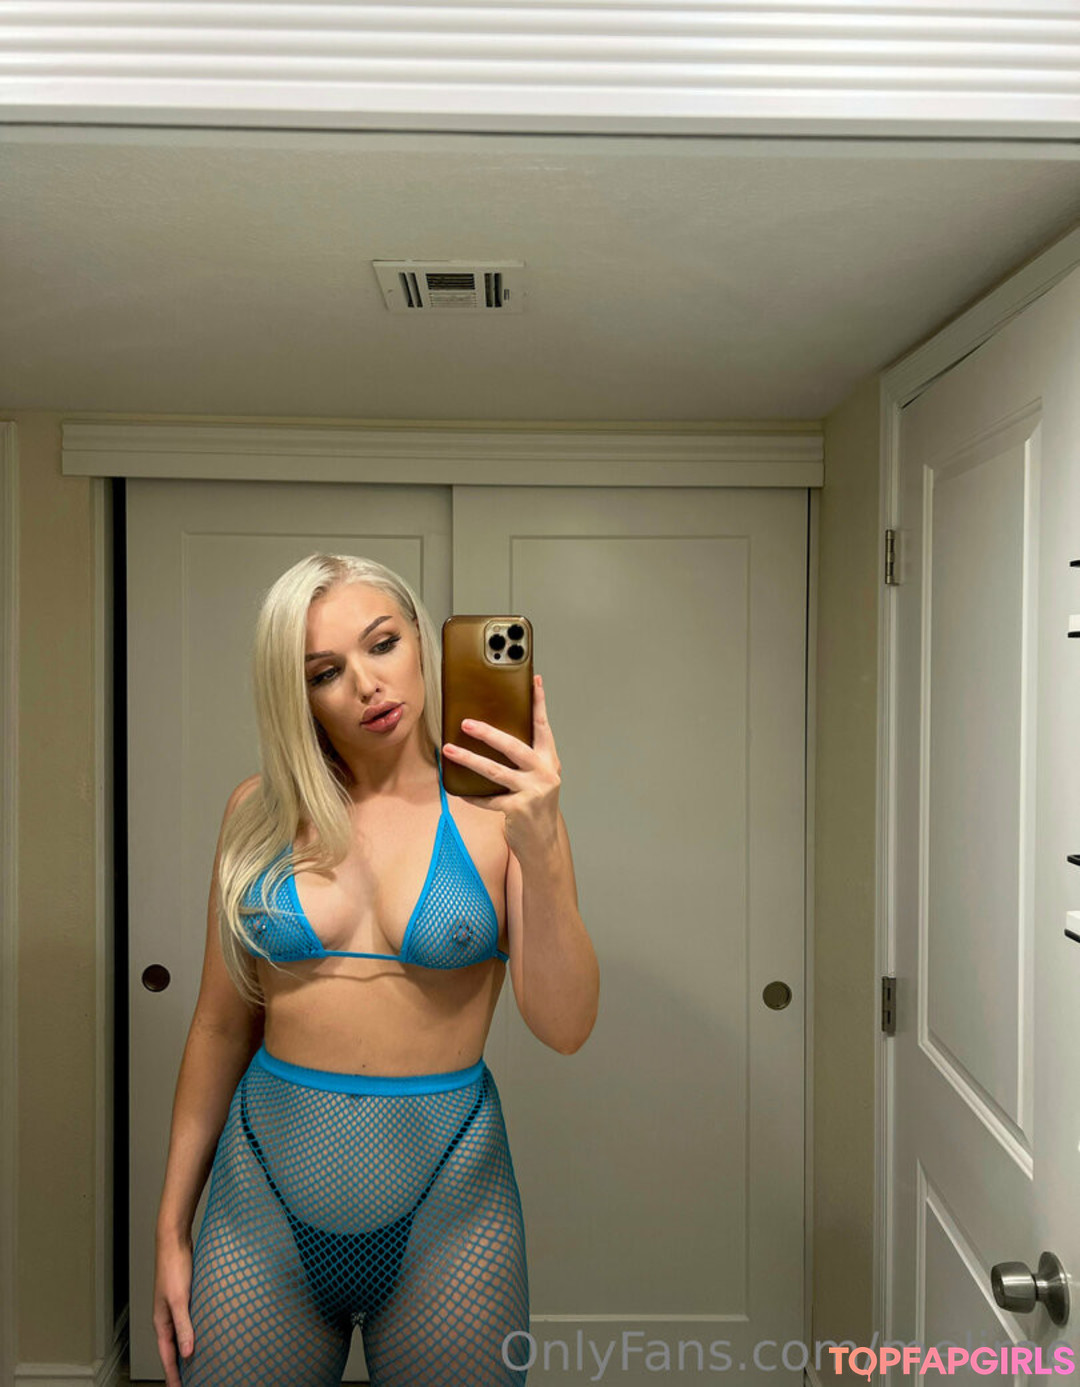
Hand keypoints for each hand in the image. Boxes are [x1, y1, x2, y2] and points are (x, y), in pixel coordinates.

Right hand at [153, 1233, 194, 1385]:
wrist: (174, 1242)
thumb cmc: (174, 1267)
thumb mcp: (179, 1299)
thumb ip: (184, 1326)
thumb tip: (188, 1353)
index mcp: (161, 1322)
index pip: (167, 1356)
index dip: (172, 1374)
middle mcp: (166, 1318)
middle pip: (171, 1349)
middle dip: (178, 1367)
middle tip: (187, 1383)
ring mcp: (174, 1308)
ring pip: (179, 1337)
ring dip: (185, 1351)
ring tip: (195, 1365)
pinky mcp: (183, 1299)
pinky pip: (187, 1323)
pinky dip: (191, 1334)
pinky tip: (201, 1335)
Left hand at [443, 674, 561, 860]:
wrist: (542, 843)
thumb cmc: (536, 805)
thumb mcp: (538, 778)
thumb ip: (526, 759)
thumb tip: (494, 735)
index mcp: (550, 761)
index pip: (543, 727)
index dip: (539, 704)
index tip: (533, 681)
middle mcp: (545, 774)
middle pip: (513, 746)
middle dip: (488, 733)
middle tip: (466, 722)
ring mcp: (532, 792)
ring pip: (495, 771)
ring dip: (469, 759)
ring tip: (449, 749)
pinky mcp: (518, 810)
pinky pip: (488, 798)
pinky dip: (471, 794)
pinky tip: (457, 789)